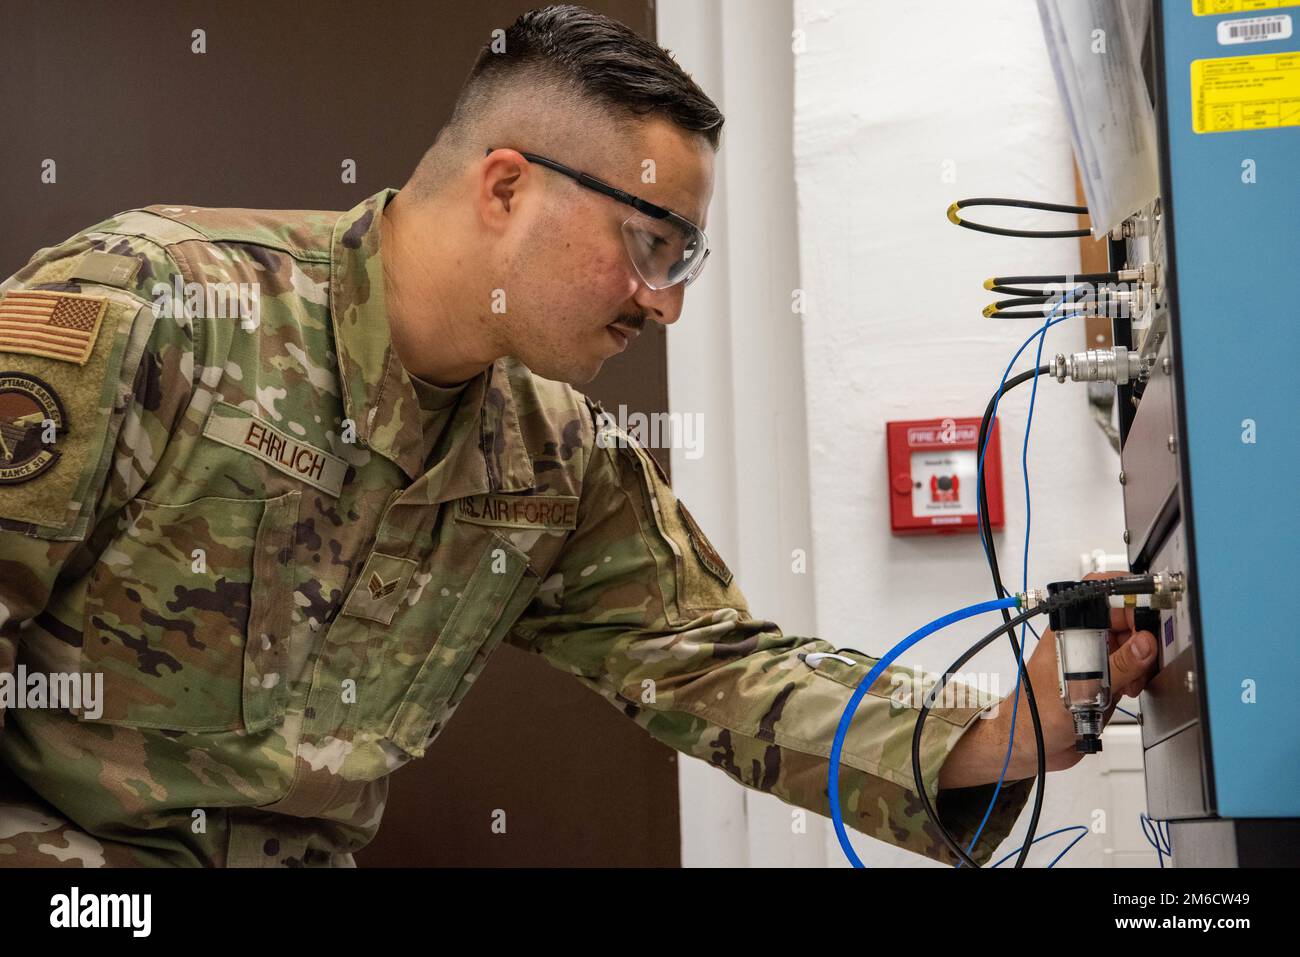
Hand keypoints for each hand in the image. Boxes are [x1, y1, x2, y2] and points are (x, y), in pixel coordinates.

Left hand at [998, 571, 1158, 776]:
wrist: (1031, 746)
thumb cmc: (1035, 714)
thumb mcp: (1081, 689)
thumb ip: (1117, 665)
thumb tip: (1144, 643)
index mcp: (1068, 632)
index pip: (1100, 597)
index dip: (1128, 598)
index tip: (1151, 615)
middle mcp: (1081, 642)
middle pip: (1124, 621)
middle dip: (1140, 638)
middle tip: (1142, 660)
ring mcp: (1092, 661)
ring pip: (1130, 647)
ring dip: (1138, 664)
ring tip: (1129, 683)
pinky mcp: (1101, 680)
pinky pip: (1128, 670)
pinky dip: (1135, 679)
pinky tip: (1127, 692)